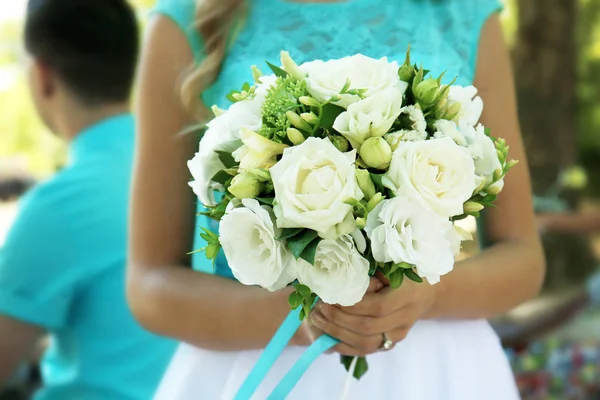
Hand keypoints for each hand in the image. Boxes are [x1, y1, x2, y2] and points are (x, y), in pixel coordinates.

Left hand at [308, 275, 435, 355]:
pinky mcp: (390, 343)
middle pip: (368, 328)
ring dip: (337, 333)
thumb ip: (369, 270)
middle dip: (338, 319)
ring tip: (317, 319)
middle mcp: (405, 317)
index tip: (330, 296)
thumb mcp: (391, 263)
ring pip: (366, 343)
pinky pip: (365, 351)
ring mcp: (398, 334)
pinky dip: (343, 345)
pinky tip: (326, 336)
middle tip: (318, 308)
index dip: (351, 305)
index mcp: (407, 294)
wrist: (425, 292)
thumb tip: (338, 274)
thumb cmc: (404, 271)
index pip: (377, 307)